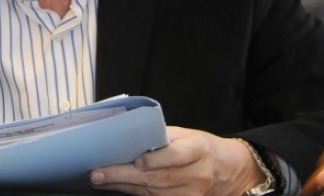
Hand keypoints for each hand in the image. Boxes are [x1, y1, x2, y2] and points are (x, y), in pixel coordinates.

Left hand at [89, 126, 264, 195]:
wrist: (224, 169)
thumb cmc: (199, 146)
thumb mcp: (186, 134)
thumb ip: (162, 137)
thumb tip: (128, 137)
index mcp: (199, 149)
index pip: (177, 156)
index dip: (156, 160)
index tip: (136, 161)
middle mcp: (197, 174)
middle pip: (158, 178)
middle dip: (124, 176)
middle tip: (98, 174)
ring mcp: (192, 193)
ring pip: (153, 192)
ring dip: (123, 186)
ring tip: (100, 180)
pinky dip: (133, 193)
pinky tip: (116, 187)